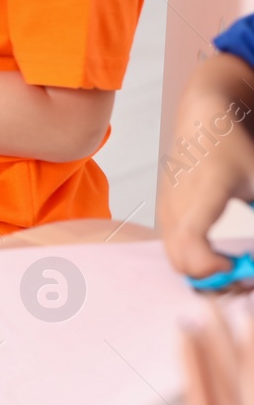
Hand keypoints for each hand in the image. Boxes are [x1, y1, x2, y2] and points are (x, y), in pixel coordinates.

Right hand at [158, 93, 253, 278]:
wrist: (202, 125)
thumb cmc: (231, 149)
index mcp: (203, 195)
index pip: (192, 242)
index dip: (212, 266)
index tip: (236, 264)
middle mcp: (177, 207)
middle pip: (181, 262)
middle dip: (212, 278)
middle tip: (240, 270)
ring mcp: (167, 212)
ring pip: (176, 261)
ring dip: (203, 272)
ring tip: (231, 263)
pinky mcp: (165, 217)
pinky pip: (173, 251)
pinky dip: (193, 261)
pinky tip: (216, 254)